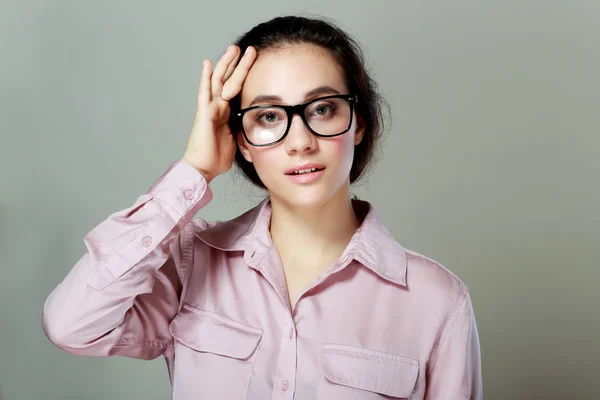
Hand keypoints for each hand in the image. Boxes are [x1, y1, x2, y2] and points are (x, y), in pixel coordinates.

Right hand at [182, 45, 256, 183]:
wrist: (204, 168)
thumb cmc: (217, 158)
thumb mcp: (237, 139)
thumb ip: (243, 127)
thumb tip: (255, 125)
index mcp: (226, 113)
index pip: (237, 88)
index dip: (244, 75)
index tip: (254, 63)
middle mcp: (218, 107)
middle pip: (229, 80)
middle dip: (239, 64)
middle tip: (248, 49)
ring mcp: (210, 108)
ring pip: (219, 81)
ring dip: (226, 64)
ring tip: (234, 49)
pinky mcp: (204, 113)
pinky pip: (204, 92)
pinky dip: (205, 77)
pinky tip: (207, 64)